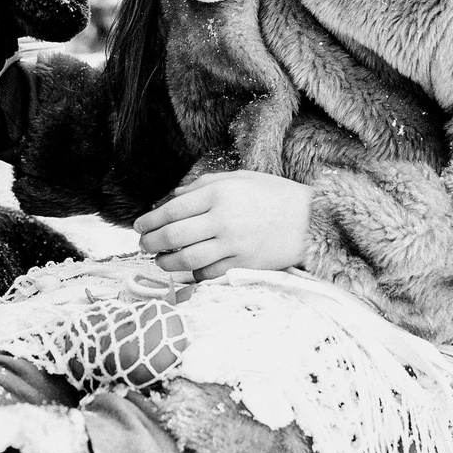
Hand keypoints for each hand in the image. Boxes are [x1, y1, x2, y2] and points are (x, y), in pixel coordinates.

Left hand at [133, 170, 311, 279]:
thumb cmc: (276, 196)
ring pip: (185, 259)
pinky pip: (207, 274)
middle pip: (172, 236)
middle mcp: (222, 219)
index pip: (172, 210)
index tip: (139, 226)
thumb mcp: (241, 179)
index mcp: (220, 193)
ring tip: (159, 260)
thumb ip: (204, 185)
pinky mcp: (243, 265)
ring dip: (165, 262)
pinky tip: (186, 270)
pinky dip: (191, 274)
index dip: (149, 220)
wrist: (314, 221)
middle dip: (150, 242)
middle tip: (143, 244)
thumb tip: (173, 197)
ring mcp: (233, 245)